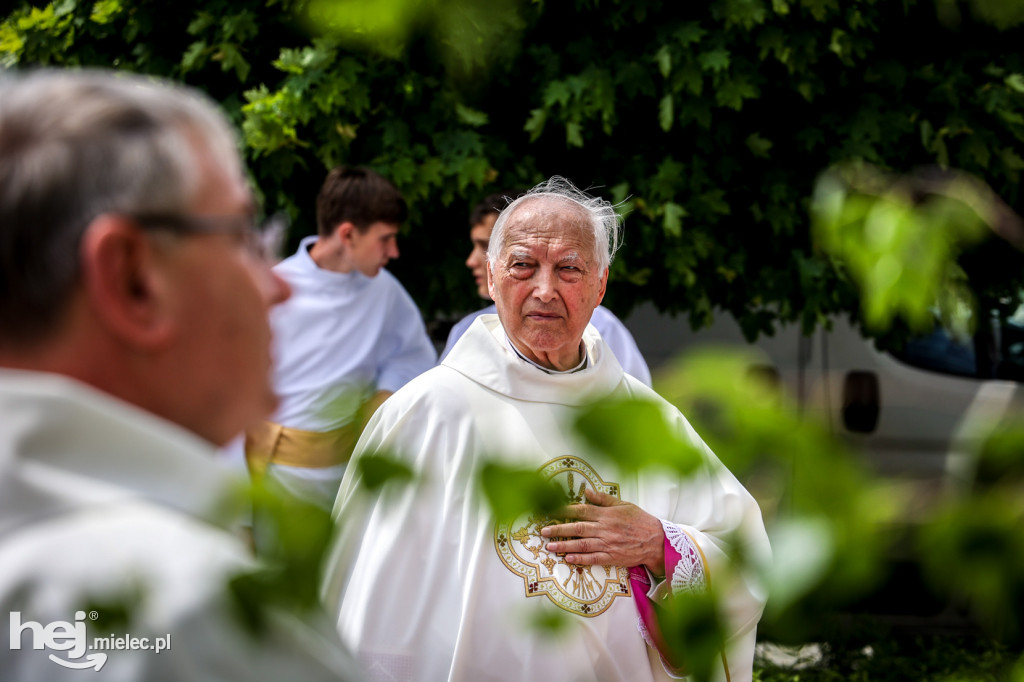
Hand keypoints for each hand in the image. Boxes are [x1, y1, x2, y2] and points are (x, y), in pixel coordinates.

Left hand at [540, 488, 664, 576]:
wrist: (656, 540)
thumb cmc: (640, 520)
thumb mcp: (623, 504)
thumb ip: (604, 499)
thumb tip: (587, 492)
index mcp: (607, 514)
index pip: (581, 510)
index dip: (564, 510)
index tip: (551, 510)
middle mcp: (605, 529)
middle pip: (577, 528)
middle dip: (558, 529)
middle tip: (543, 531)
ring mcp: (608, 544)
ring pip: (582, 544)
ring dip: (564, 545)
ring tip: (550, 546)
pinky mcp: (612, 557)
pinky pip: (593, 559)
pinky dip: (580, 559)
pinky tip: (567, 558)